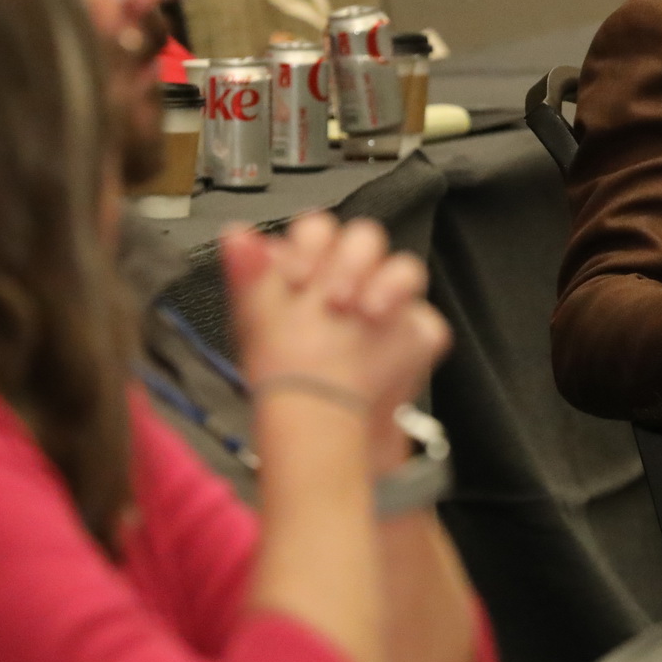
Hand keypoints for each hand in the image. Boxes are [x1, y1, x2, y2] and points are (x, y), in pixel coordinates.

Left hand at [224, 211, 451, 468]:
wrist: (315, 431)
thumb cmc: (283, 374)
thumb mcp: (254, 322)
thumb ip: (248, 274)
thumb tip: (235, 232)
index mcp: (313, 266)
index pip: (319, 230)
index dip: (311, 244)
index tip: (297, 276)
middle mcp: (353, 277)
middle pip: (365, 238)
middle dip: (350, 262)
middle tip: (334, 298)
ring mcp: (388, 303)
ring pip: (405, 268)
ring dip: (387, 285)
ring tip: (365, 313)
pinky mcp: (416, 335)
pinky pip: (427, 321)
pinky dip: (412, 328)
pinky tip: (387, 342)